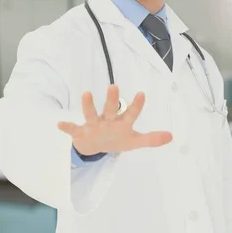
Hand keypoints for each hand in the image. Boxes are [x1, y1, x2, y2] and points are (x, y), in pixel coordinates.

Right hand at [57, 85, 172, 155]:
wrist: (94, 146)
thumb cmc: (116, 139)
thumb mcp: (134, 141)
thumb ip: (151, 139)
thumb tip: (171, 137)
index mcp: (122, 122)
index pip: (131, 113)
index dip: (136, 105)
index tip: (142, 93)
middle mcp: (108, 120)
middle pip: (111, 109)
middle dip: (112, 99)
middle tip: (114, 86)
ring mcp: (94, 125)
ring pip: (91, 114)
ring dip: (89, 105)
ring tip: (86, 94)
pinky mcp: (81, 133)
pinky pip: (73, 129)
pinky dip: (67, 127)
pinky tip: (59, 124)